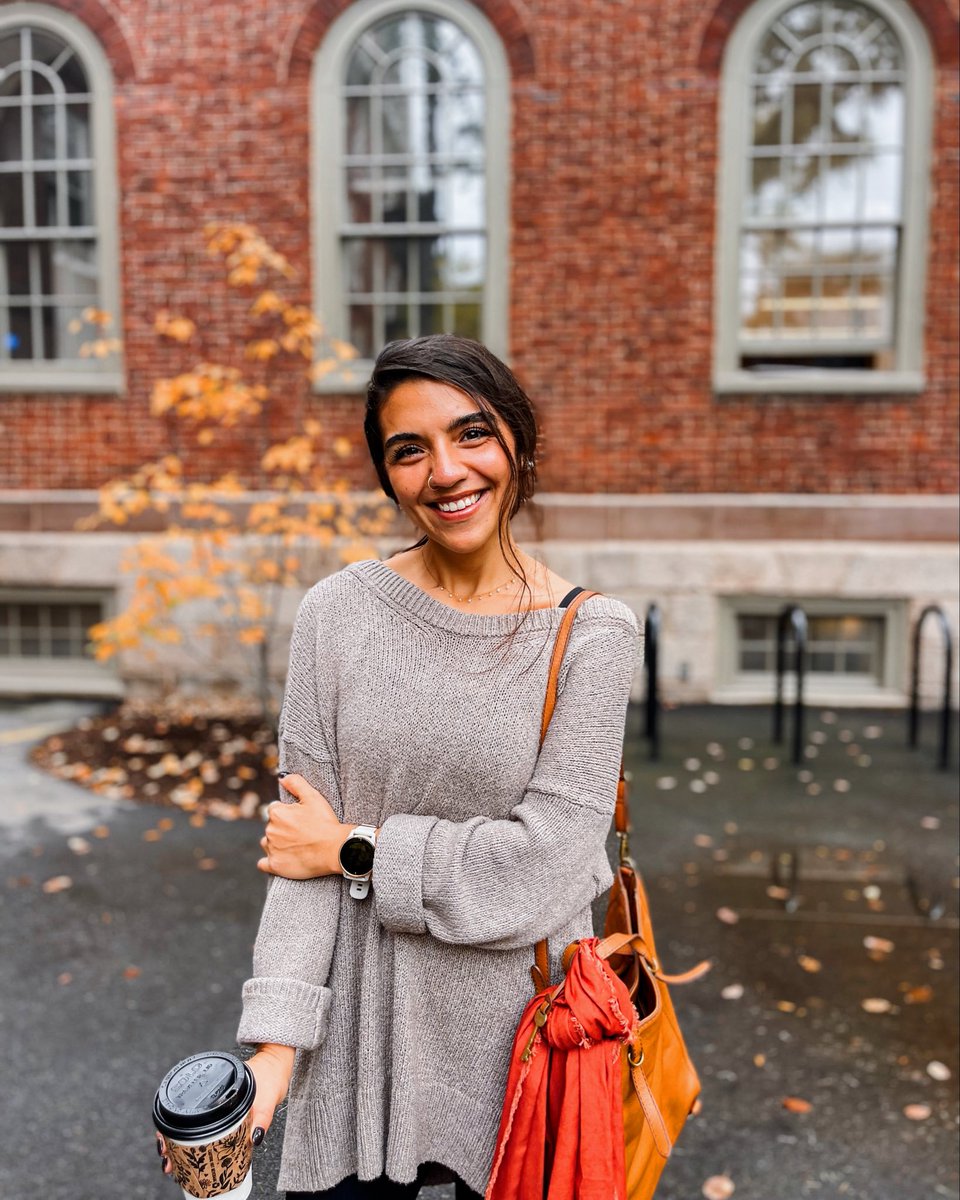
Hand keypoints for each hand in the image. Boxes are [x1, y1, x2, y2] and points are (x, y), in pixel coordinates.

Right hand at [154, 1045, 295, 1176]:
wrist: (278, 1061)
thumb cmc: (272, 1074)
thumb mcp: (268, 1098)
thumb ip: (262, 1117)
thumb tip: (254, 1139)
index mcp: (218, 1087)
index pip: (186, 1109)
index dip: (171, 1131)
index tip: (166, 1147)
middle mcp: (212, 1094)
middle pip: (184, 1120)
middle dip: (172, 1142)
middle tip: (168, 1161)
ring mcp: (216, 1101)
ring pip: (191, 1125)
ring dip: (181, 1143)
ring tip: (175, 1162)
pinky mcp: (223, 1107)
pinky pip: (204, 1125)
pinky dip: (196, 1140)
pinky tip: (194, 1153)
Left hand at [258, 774, 348, 878]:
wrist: (334, 849)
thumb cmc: (325, 822)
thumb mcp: (313, 797)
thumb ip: (296, 783)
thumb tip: (282, 777)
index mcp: (276, 813)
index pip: (275, 810)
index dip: (288, 813)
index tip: (300, 819)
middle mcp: (270, 830)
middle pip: (272, 827)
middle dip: (283, 828)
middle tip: (301, 832)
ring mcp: (272, 849)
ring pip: (268, 843)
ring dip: (277, 844)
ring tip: (295, 846)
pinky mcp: (275, 866)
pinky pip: (264, 864)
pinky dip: (270, 862)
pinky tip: (281, 859)